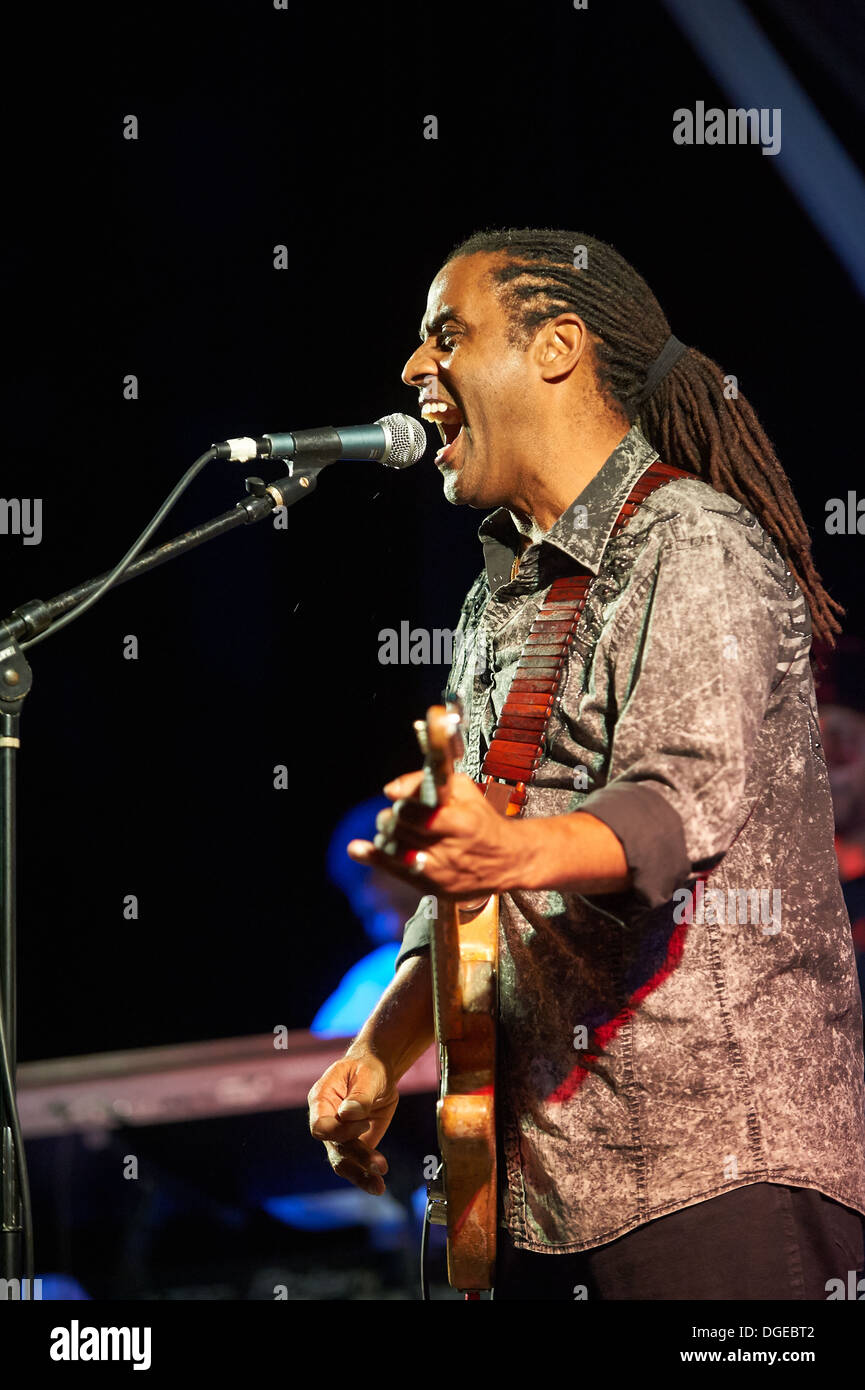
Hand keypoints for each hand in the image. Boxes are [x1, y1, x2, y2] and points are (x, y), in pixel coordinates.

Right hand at [307, 1050, 398, 1194]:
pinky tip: (378, 1185)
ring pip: (342, 1163)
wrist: (378, 1071)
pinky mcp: (356, 1145)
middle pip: (334, 1148)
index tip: (364, 1123)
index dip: (340, 1130)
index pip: (320, 1126)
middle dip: (357, 1158)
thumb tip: (349, 1113)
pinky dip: (367, 1176)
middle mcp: (327, 1121)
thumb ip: (359, 1096)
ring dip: (360, 1175)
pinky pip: (356, 1165)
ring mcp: (339, 1136)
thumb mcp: (367, 1074)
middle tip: (380, 1166)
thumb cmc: (368, 1068)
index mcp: (321, 1100)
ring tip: (378, 1186)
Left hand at [346, 768, 521, 897]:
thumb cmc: (482, 819)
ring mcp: (441, 875)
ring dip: (386, 839)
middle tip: (393, 816)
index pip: (420, 816)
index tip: (396, 800)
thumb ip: (425, 782)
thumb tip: (391, 790)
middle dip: (391, 821)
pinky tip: (359, 849)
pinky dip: (377, 858)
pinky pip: (397, 873)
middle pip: (402, 834)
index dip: (402, 807)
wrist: (509, 860)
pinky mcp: (435, 890)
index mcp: (462, 825)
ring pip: (395, 854)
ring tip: (391, 831)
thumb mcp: (463, 789)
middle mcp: (450, 852)